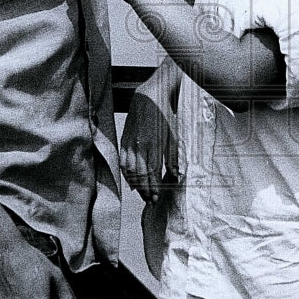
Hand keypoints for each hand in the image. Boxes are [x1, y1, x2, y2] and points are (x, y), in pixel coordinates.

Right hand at [120, 86, 181, 203]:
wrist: (148, 98)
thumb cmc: (164, 116)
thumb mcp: (174, 135)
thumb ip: (173, 157)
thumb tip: (176, 175)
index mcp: (153, 144)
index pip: (152, 172)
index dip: (153, 187)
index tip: (157, 197)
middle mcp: (139, 145)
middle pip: (140, 174)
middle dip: (145, 190)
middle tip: (150, 201)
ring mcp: (129, 143)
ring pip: (129, 170)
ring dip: (135, 185)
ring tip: (142, 194)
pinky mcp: (124, 140)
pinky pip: (123, 162)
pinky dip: (126, 174)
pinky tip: (131, 182)